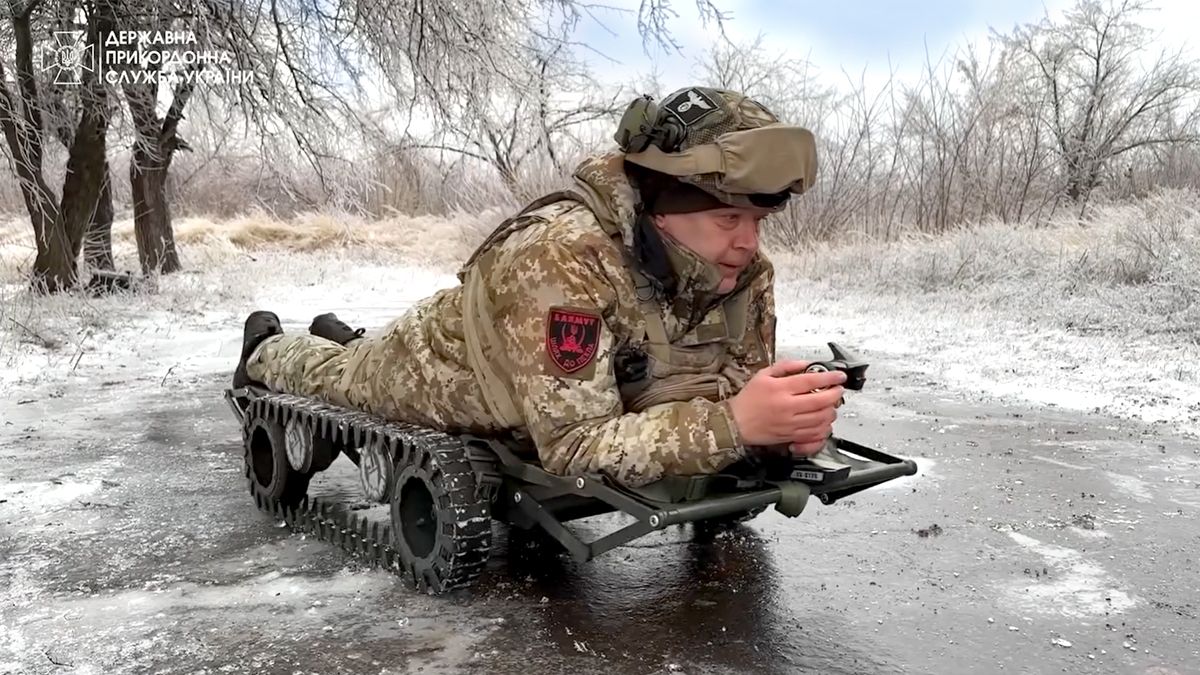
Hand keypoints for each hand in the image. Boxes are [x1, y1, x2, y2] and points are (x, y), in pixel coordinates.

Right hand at [727, 359, 845, 449]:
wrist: (734, 423)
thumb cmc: (747, 400)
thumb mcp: (763, 375)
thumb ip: (785, 367)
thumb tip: (805, 364)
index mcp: (780, 389)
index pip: (811, 381)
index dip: (830, 377)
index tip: (839, 376)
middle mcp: (787, 407)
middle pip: (821, 401)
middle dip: (835, 394)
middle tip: (838, 390)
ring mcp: (790, 423)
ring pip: (821, 419)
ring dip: (831, 411)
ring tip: (831, 405)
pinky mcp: (790, 436)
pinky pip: (813, 435)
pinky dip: (823, 428)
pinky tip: (823, 422)